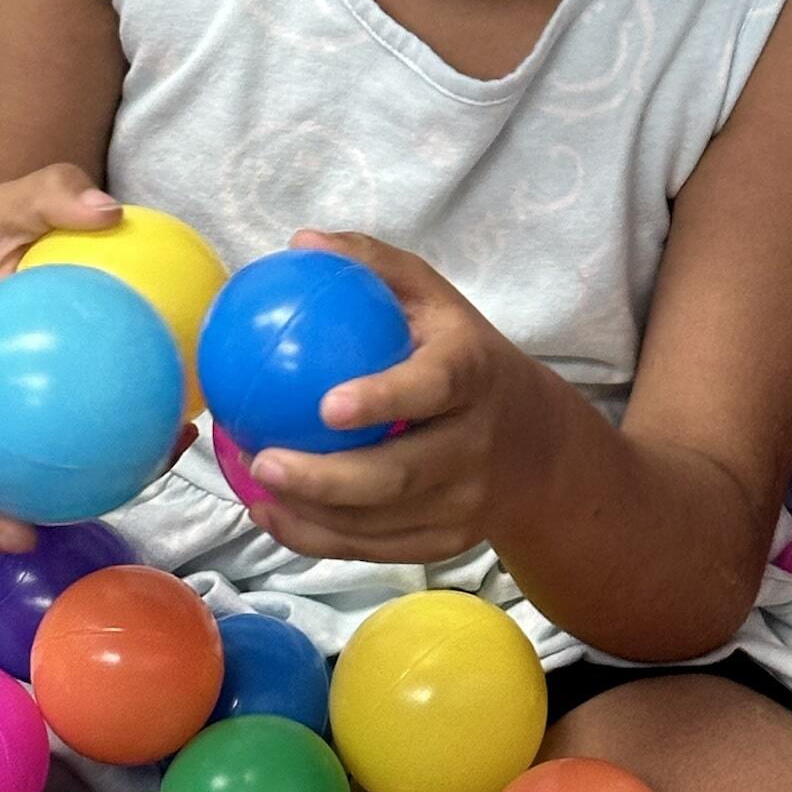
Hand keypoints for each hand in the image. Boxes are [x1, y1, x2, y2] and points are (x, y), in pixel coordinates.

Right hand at [0, 163, 194, 551]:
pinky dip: (112, 469)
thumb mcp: (9, 206)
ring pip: (5, 495)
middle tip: (15, 527)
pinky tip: (171, 444)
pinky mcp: (17, 459)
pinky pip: (61, 474)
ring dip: (55, 513)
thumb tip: (107, 212)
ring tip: (117, 502)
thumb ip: (50, 192)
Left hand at [244, 231, 553, 564]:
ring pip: (381, 523)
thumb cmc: (464, 353)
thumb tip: (302, 243)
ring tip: (255, 489)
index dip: (385, 398)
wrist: (537, 442)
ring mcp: (464, 502)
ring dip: (311, 514)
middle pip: (401, 475)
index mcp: (473, 374)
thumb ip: (373, 265)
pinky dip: (320, 539)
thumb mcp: (435, 297)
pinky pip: (377, 549)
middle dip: (327, 479)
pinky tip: (272, 514)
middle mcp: (475, 444)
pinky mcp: (447, 542)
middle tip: (263, 458)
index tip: (326, 404)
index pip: (433, 387)